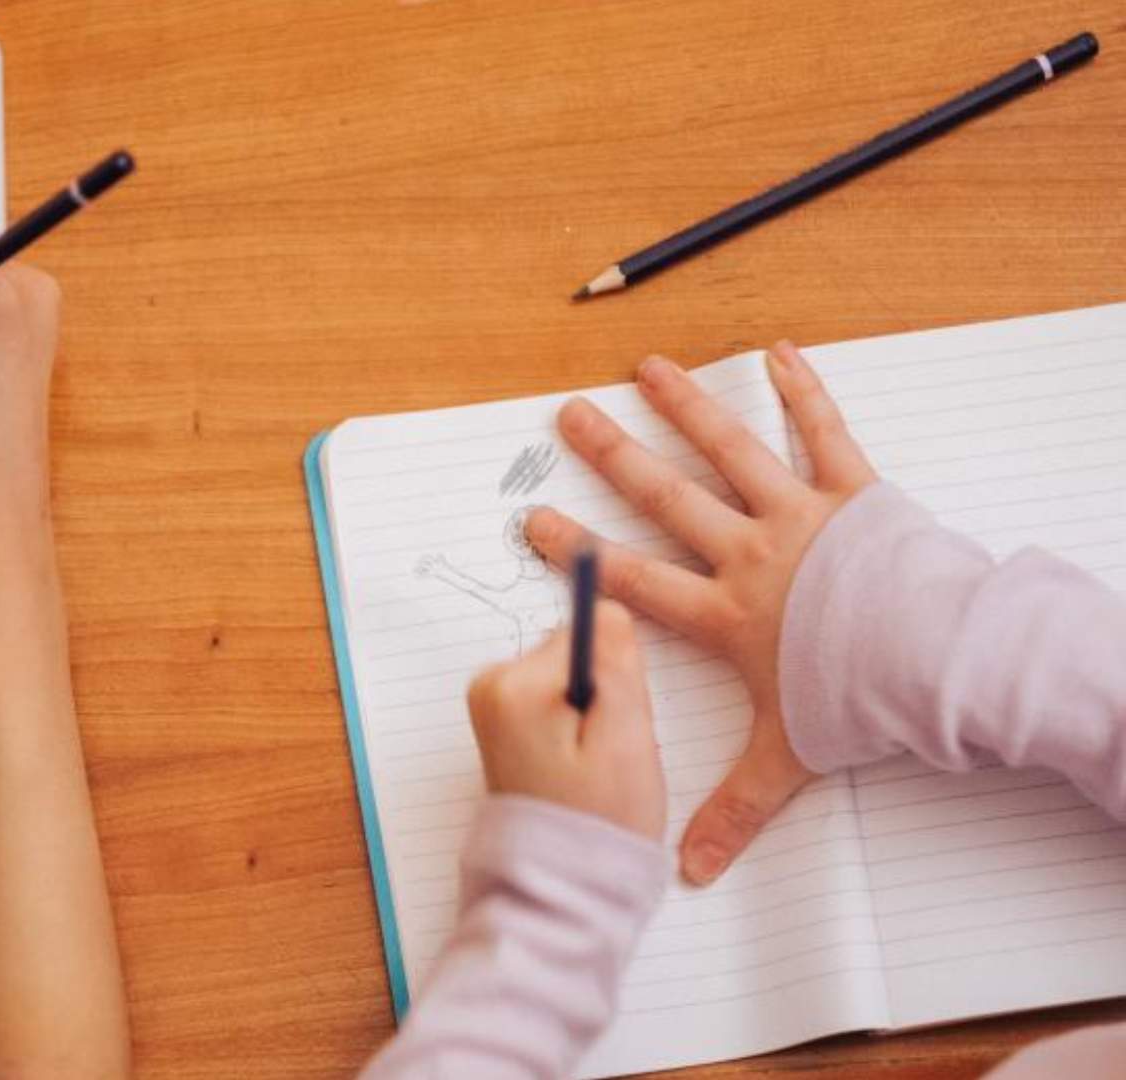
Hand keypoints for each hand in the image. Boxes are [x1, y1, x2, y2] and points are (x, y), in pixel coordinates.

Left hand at [468, 601, 664, 840]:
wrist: (561, 884)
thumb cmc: (597, 823)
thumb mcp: (625, 736)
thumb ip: (615, 662)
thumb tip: (603, 604)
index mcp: (512, 685)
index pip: (591, 631)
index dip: (620, 677)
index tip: (611, 723)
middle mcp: (489, 686)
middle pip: (578, 651)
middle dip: (606, 693)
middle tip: (606, 753)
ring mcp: (492, 704)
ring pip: (572, 676)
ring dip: (595, 713)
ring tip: (592, 766)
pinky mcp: (504, 719)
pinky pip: (558, 698)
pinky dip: (578, 726)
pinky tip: (578, 767)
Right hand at [524, 343, 876, 883]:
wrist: (936, 658)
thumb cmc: (859, 700)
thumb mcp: (788, 758)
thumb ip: (734, 808)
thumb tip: (688, 868)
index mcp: (726, 613)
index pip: (633, 581)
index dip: (578, 552)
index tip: (534, 521)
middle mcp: (749, 553)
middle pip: (666, 498)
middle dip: (612, 456)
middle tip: (570, 418)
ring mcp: (799, 514)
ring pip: (731, 451)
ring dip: (687, 407)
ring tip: (649, 369)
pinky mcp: (854, 490)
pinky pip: (824, 431)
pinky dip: (804, 389)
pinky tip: (780, 351)